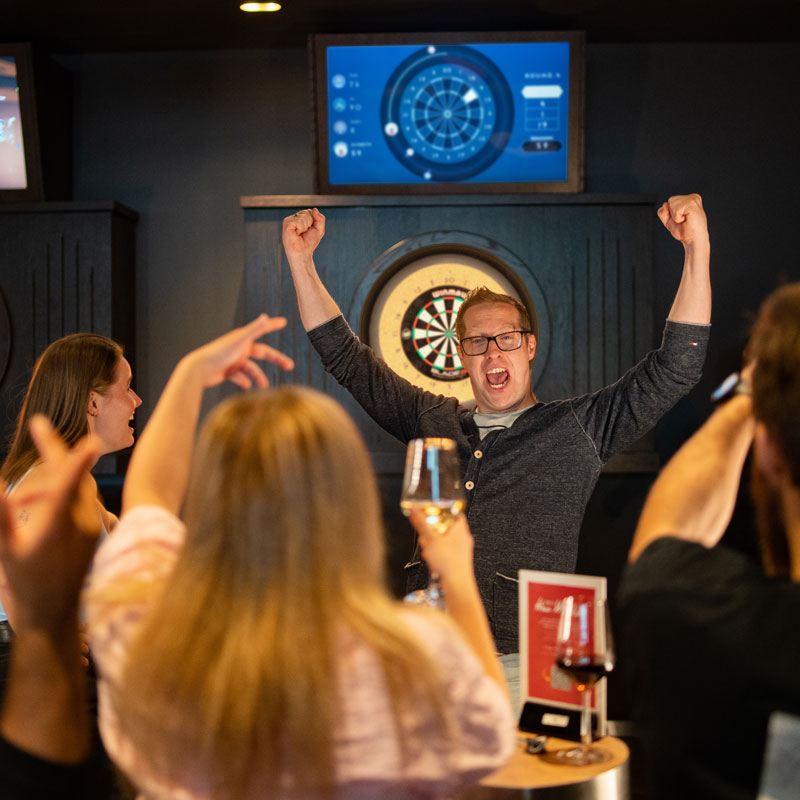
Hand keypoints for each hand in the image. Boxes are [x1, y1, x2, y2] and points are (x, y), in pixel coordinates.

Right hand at [0, 417, 100, 631]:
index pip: (69, 486)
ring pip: (80, 487)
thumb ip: (1, 516)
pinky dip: (64, 490)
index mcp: (57, 527)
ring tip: (30, 476)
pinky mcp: (93, 531)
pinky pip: (81, 500)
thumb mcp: (6, 550)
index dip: (76, 461)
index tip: (90, 441)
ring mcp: (90, 527)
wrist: (54, 615)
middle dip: (56, 450)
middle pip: (75, 476)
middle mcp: (80, 524)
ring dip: (59, 472)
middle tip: (39, 427)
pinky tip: (42, 496)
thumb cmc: (25, 586)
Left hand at [184, 314, 294, 388]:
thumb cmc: (218, 353)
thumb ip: (254, 329)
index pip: (261, 329)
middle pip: (263, 353)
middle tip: (290, 365)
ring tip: (264, 386)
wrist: (199, 369)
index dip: (272, 326)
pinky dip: (244, 382)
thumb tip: (266, 317)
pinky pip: (240, 377)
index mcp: (243, 339)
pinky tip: (246, 386)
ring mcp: (234, 360)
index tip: (283, 322)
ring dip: (259, 377)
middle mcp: (240, 348)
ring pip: (252, 369)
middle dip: (277, 359)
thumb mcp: (239, 341)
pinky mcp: (228, 371)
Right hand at [282, 207, 325, 258]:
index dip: (313, 221)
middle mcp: (294, 218)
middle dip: (310, 224)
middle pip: (307, 212)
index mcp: (300, 218)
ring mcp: (289, 220)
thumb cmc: (309, 243)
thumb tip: (315, 209)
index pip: (310, 211)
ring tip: (300, 234)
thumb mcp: (319, 230)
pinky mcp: (287, 224)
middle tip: (304, 233)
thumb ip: (320, 218)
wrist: (302, 253)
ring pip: (304, 216)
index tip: (309, 230)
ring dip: (305, 227)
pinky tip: (296, 234)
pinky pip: (299, 221)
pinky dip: (301, 228)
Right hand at [409, 510, 474, 582]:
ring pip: (445, 540)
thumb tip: (414, 510)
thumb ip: (421, 523)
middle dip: (432, 531)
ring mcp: (462, 550)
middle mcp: (464, 538)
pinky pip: (446, 552)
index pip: (453, 512)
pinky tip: (431, 559)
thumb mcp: (430, 539)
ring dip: (433, 544)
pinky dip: (437, 554)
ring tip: (427, 549)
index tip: (432, 513)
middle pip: (446, 527)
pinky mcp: (459, 560)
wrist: (456, 584)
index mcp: (460, 528)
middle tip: (425, 535)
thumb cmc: (448, 562)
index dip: (442, 511)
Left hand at [657, 193, 708, 246]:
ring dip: (675, 216)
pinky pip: (676, 209)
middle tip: (683, 220)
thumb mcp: (668, 220)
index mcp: (689, 199)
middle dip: (672, 214)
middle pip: (671, 200)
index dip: (671, 213)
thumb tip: (665, 204)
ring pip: (672, 203)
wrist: (692, 240)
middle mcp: (692, 197)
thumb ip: (663, 211)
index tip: (681, 219)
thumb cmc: (684, 231)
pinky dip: (677, 218)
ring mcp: (693, 199)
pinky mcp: (692, 204)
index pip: (670, 201)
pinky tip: (686, 220)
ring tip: (685, 220)